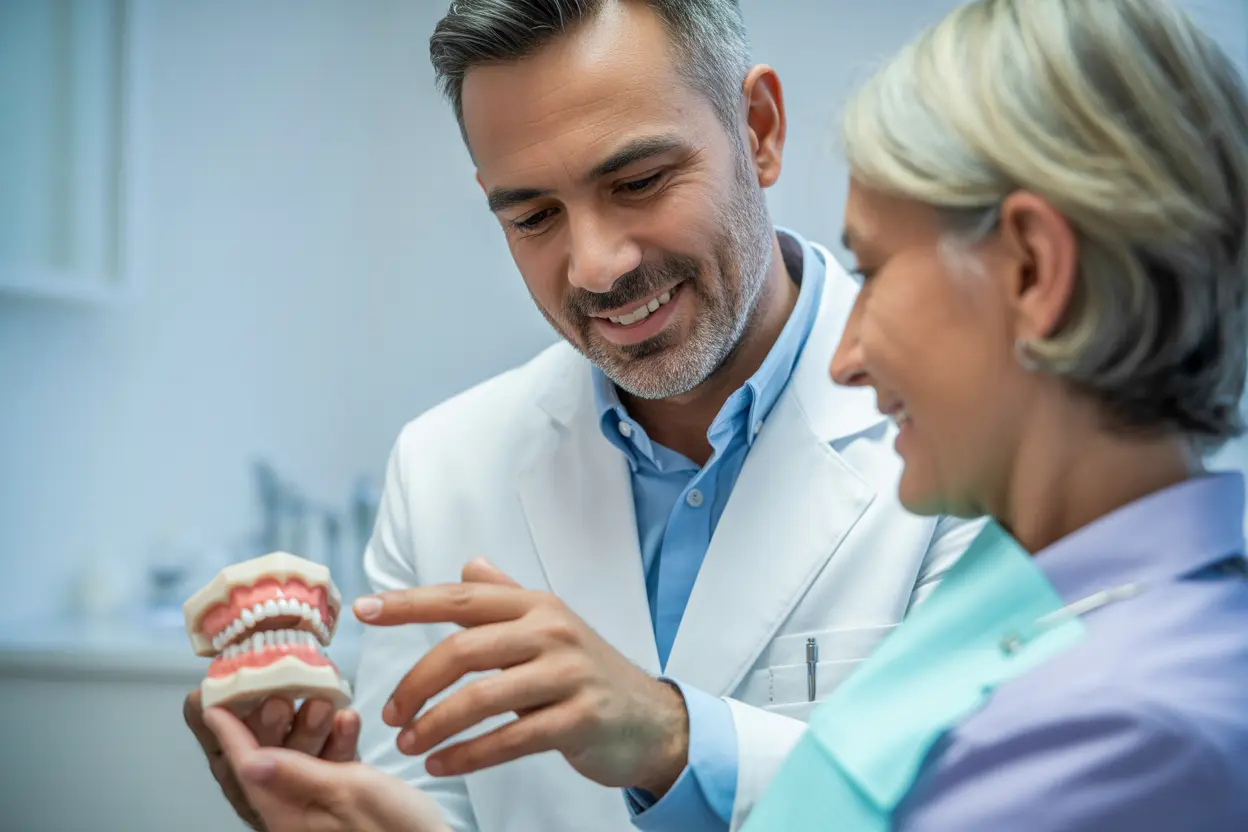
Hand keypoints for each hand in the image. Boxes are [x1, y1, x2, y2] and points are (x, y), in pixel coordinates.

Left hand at [203, 706, 450, 831]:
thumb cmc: (395, 829)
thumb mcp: (349, 794)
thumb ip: (298, 774)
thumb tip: (248, 761)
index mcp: (288, 816)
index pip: (249, 769)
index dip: (230, 734)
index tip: (210, 702)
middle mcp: (298, 813)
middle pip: (273, 760)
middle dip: (274, 721)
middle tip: (270, 688)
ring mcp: (323, 806)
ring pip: (304, 757)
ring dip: (311, 726)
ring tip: (318, 697)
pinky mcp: (349, 798)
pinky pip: (332, 764)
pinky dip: (339, 740)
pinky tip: (349, 717)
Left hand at [353, 558, 689, 795]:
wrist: (652, 719)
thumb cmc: (589, 672)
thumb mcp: (550, 625)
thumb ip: (507, 598)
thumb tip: (469, 566)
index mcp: (536, 605)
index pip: (462, 597)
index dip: (409, 603)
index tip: (364, 610)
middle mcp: (551, 631)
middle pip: (463, 650)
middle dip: (415, 683)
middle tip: (389, 711)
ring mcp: (568, 675)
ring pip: (481, 698)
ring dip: (434, 724)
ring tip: (408, 743)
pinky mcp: (578, 718)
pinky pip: (510, 739)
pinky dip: (467, 756)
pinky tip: (441, 765)